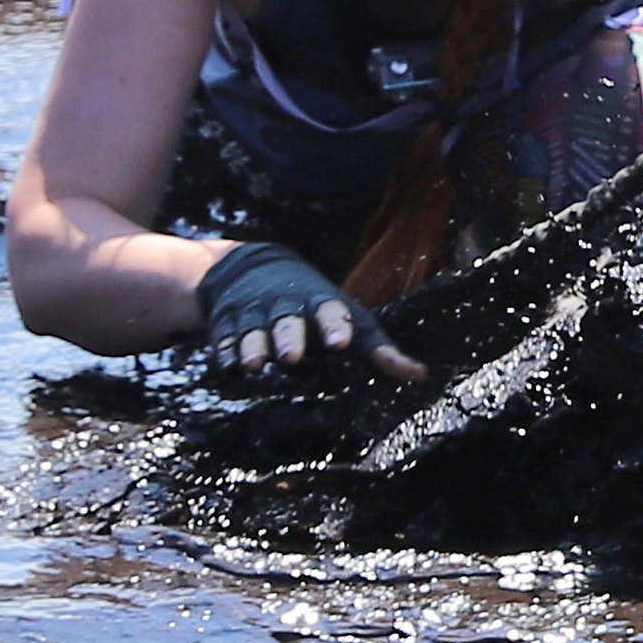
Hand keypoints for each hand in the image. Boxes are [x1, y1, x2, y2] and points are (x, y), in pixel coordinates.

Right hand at [196, 242, 426, 381]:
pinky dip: (225, 352)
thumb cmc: (314, 304)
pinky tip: (228, 366)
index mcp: (320, 301)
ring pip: (253, 331)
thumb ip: (379, 348)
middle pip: (287, 322)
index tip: (340, 343)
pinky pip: (223, 339)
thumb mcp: (347, 316)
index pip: (331, 311)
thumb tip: (420, 375)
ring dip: (253, 347)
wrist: (250, 267)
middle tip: (293, 357)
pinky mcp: (225, 323)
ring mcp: (253, 313)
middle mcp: (286, 305)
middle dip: (289, 338)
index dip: (336, 326)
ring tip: (255, 365)